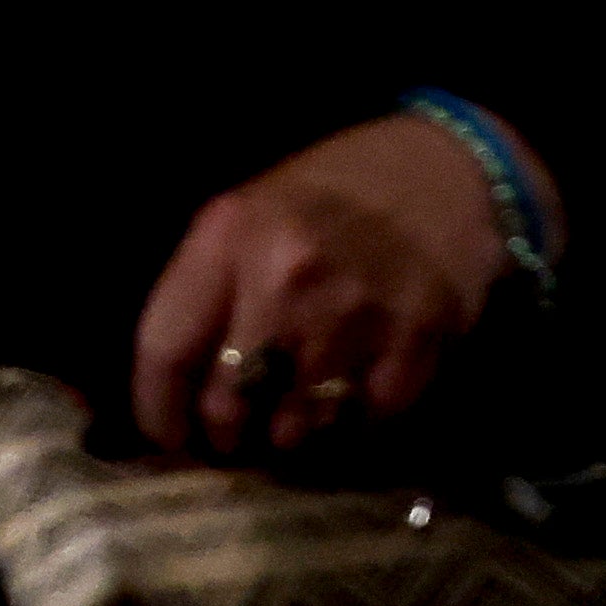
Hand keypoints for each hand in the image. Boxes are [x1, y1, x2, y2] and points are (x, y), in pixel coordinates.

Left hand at [130, 110, 536, 459]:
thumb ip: (211, 289)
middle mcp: (285, 276)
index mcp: (232, 235)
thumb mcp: (252, 213)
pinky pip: (361, 426)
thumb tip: (176, 388)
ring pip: (293, 429)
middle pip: (227, 403)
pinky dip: (350, 429)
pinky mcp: (414, 343)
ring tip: (294, 419)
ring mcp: (353, 314)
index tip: (170, 435)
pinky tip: (349, 405)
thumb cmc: (335, 194)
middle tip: (236, 436)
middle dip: (225, 434)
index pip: (166, 349)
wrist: (446, 170)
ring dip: (288, 436)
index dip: (158, 410)